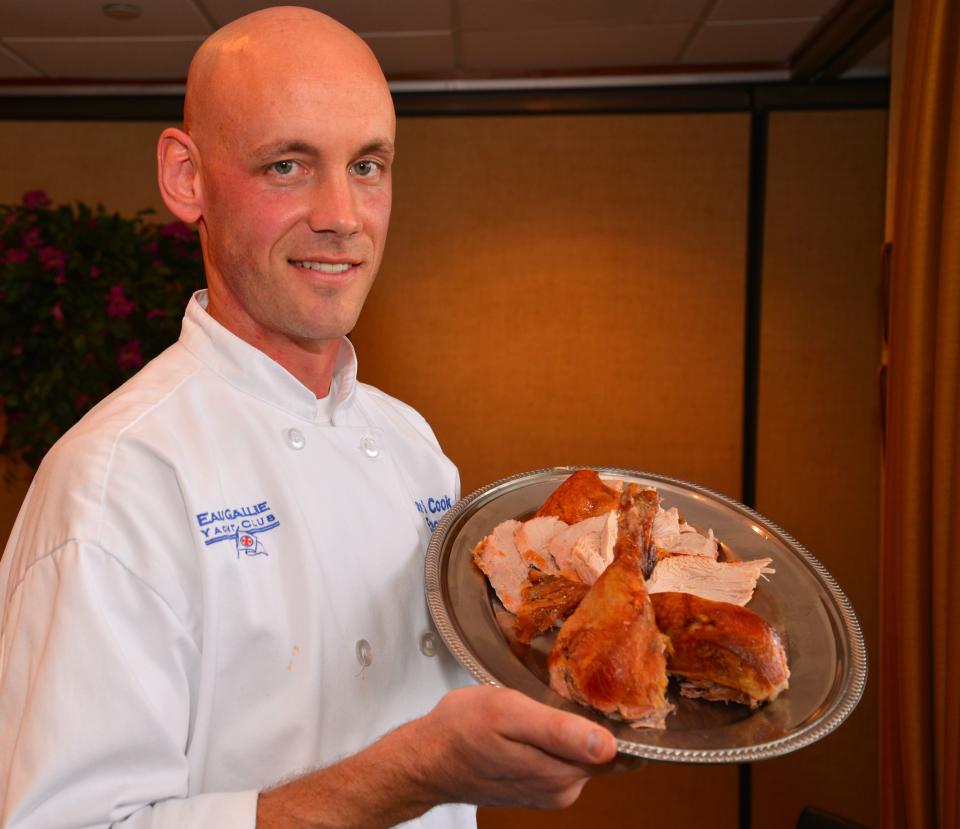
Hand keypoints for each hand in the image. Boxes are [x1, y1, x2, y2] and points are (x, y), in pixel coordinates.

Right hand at [407, 684, 619, 809]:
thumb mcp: (508, 713)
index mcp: (562, 773)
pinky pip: (563, 759)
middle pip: (603, 750)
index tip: (619, 692)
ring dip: (576, 728)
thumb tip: (606, 745)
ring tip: (554, 700)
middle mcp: (563, 789)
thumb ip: (559, 731)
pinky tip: (540, 721)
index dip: (622, 722)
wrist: (426, 759)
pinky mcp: (537, 788)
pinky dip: (560, 739)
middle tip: (579, 685)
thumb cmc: (461, 729)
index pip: (619, 752)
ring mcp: (550, 791)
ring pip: (582, 753)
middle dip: (597, 721)